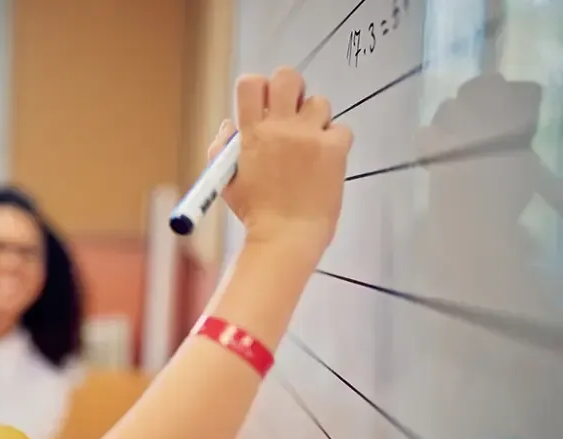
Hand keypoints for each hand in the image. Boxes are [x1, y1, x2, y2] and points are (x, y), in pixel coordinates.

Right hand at [208, 67, 352, 252]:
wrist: (286, 236)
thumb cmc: (255, 212)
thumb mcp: (226, 179)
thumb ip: (223, 147)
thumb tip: (231, 124)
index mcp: (252, 132)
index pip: (251, 83)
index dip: (258, 88)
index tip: (263, 104)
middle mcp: (281, 128)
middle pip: (287, 77)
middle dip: (289, 89)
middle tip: (291, 110)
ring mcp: (310, 136)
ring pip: (319, 101)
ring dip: (314, 118)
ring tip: (310, 142)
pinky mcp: (335, 149)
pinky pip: (341, 128)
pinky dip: (335, 140)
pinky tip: (325, 159)